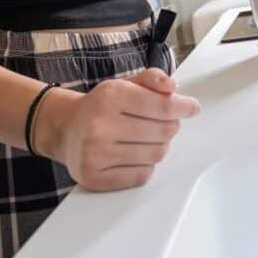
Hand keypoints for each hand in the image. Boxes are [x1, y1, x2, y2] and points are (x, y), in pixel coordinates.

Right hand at [37, 68, 200, 191]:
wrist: (65, 128)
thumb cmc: (101, 106)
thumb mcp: (124, 84)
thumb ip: (151, 79)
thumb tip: (173, 87)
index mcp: (110, 96)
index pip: (162, 106)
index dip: (183, 107)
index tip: (192, 108)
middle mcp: (100, 126)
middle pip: (163, 132)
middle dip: (170, 126)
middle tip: (165, 122)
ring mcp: (96, 154)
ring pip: (155, 155)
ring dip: (159, 146)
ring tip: (147, 138)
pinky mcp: (95, 178)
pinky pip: (141, 175)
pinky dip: (146, 165)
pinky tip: (135, 154)